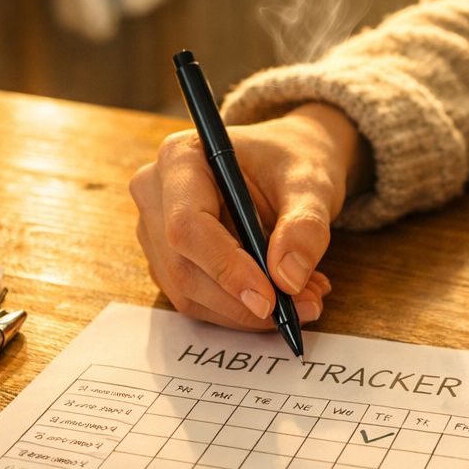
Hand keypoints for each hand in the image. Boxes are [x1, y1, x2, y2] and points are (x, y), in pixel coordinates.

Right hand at [129, 103, 368, 329]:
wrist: (287, 165)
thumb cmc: (293, 162)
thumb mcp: (312, 184)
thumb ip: (305, 226)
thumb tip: (288, 279)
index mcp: (181, 157)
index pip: (187, 225)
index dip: (225, 268)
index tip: (269, 299)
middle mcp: (156, 194)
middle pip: (183, 267)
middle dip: (243, 300)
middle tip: (304, 306)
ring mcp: (156, 231)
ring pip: (188, 293)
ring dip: (246, 311)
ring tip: (305, 298)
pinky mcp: (168, 261)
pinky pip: (197, 301)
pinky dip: (242, 310)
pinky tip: (284, 295)